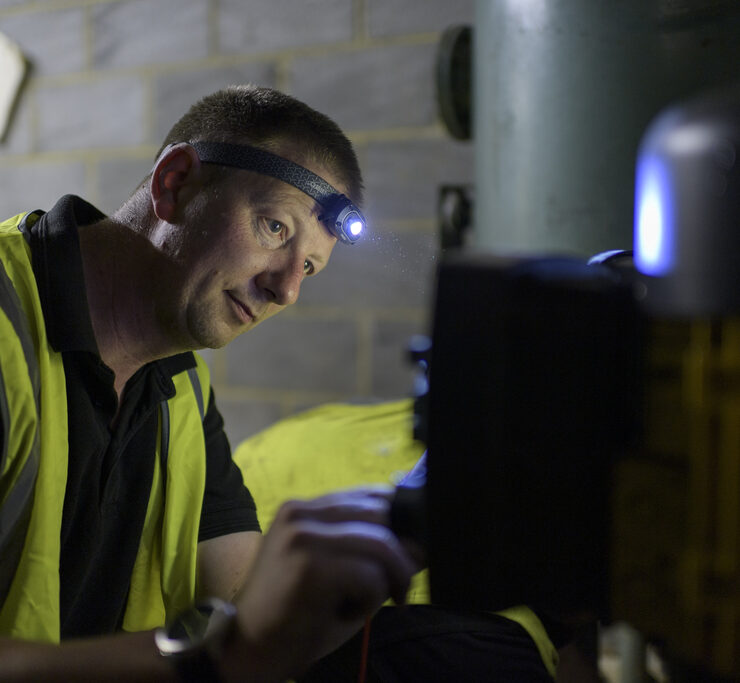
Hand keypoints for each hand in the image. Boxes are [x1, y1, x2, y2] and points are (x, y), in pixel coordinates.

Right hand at [221, 487, 415, 681]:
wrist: (246, 650)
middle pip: (381, 514)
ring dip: (391, 578)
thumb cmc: (296, 614)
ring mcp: (302, 536)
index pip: (371, 496)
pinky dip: (372, 599)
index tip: (406, 557)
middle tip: (399, 588)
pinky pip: (369, 574)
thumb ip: (370, 548)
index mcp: (305, 508)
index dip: (398, 525)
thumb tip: (422, 541)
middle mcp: (301, 512)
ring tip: (381, 602)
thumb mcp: (336, 571)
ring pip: (381, 544)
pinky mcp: (308, 566)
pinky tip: (349, 613)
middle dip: (402, 554)